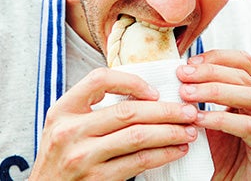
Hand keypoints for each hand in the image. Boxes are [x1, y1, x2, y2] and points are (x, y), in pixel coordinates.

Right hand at [29, 68, 198, 179]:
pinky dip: (161, 154)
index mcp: (63, 109)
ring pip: (137, 136)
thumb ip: (92, 109)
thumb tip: (141, 98)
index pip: (99, 80)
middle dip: (165, 110)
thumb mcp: (65, 124)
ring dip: (169, 132)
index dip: (131, 81)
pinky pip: (137, 162)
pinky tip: (175, 150)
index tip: (154, 92)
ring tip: (189, 130)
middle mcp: (70, 130)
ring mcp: (82, 156)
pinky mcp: (96, 179)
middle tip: (188, 110)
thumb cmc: (60, 154)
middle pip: (127, 112)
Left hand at [177, 50, 250, 179]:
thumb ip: (205, 100)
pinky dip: (220, 119)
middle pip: (244, 77)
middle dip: (209, 72)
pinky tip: (198, 119)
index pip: (244, 63)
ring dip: (214, 91)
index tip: (189, 63)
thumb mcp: (213, 121)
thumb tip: (180, 78)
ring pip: (250, 96)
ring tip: (186, 93)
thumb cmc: (225, 156)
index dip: (217, 57)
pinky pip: (247, 128)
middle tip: (182, 75)